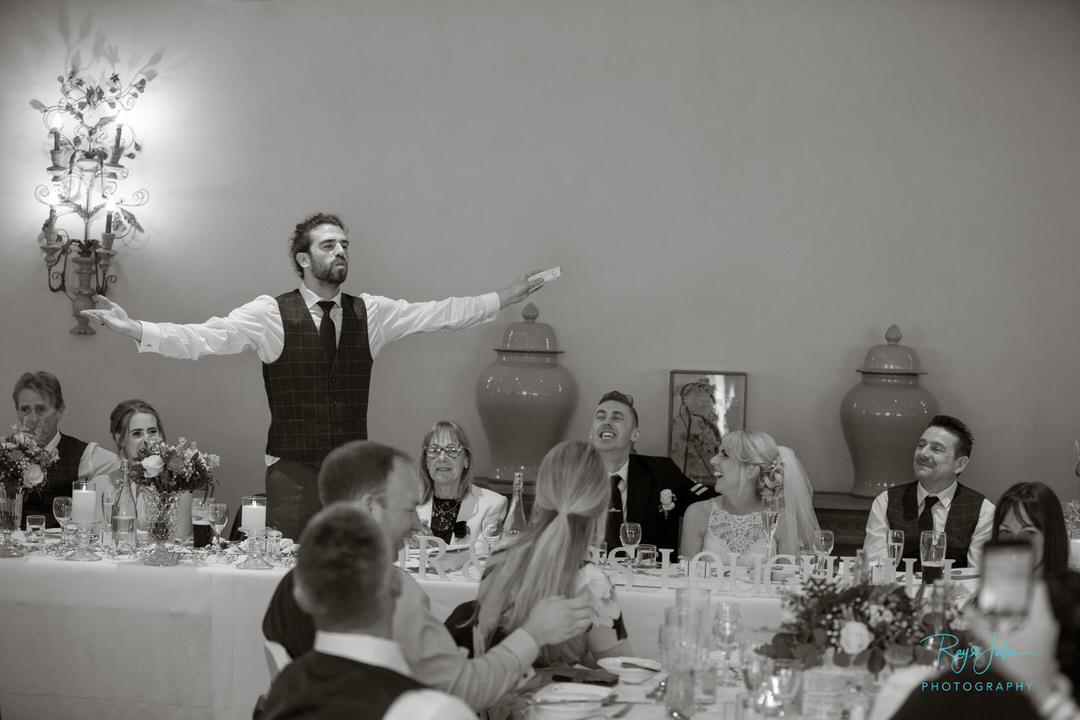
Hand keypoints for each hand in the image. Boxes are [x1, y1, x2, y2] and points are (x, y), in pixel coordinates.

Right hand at [81, 295, 142, 340]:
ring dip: (94, 316)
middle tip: (81, 313)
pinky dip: (103, 317)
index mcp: (104, 314)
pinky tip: (99, 314)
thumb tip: (98, 296)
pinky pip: (106, 320)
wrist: (128, 324)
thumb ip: (106, 302)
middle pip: (95, 316)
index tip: (81, 312)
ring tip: (88, 313)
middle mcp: (104, 318)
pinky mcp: (112, 325)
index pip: (95, 312)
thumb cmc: (121, 316)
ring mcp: (108, 322)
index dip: (88, 312)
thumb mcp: (113, 306)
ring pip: (99, 319)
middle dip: (89, 315)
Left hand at [496, 270, 546, 308]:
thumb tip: (541, 279)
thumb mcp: (526, 284)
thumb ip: (535, 282)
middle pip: (536, 278)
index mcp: (524, 276)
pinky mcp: (528, 291)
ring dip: (541, 282)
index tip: (545, 270)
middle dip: (541, 277)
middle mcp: (526, 281)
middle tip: (548, 276)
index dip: (539, 271)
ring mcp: (528, 286)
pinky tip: (543, 285)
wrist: (511, 296)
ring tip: (547, 280)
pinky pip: (535, 288)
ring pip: (536, 283)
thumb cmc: (515, 288)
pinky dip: (539, 287)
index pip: (533, 273)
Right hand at [521, 595, 592, 646]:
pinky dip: (584, 626)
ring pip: (588, 622)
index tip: (585, 599)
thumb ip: (557, 598)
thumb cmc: (538, 616)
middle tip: (587, 607)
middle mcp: (570, 616)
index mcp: (565, 606)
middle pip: (588, 611)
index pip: (583, 601)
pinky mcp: (570, 634)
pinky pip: (582, 630)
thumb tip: (565, 598)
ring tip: (584, 616)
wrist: (535, 632)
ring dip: (588, 618)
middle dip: (589, 608)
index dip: (586, 599)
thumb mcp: (545, 601)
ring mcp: (571, 626)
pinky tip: (580, 624)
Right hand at [966, 580, 1059, 702]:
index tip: (1007, 574)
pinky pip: (1030, 622)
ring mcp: (1046, 633)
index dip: (1022, 577)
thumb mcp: (994, 646)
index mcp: (1040, 620)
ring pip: (1030, 610)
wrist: (1035, 693)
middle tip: (993, 593)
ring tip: (993, 609)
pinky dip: (1016, 619)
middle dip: (1011, 594)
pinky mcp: (1042, 641)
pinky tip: (1000, 626)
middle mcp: (1046, 624)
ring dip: (1012, 607)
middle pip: (1030, 598)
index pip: (1038, 587)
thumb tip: (966, 610)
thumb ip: (977, 625)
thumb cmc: (1021, 671)